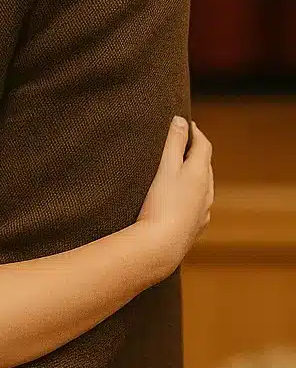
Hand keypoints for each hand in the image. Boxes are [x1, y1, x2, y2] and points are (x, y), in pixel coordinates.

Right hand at [136, 117, 212, 271]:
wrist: (160, 246)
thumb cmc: (160, 204)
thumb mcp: (165, 167)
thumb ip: (174, 142)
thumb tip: (181, 121)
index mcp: (200, 174)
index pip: (204, 146)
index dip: (196, 133)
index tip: (188, 124)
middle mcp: (207, 192)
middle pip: (205, 166)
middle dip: (196, 153)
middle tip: (184, 144)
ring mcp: (202, 212)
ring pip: (203, 188)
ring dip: (195, 177)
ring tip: (182, 172)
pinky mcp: (194, 229)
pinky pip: (197, 207)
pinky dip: (192, 198)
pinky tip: (183, 203)